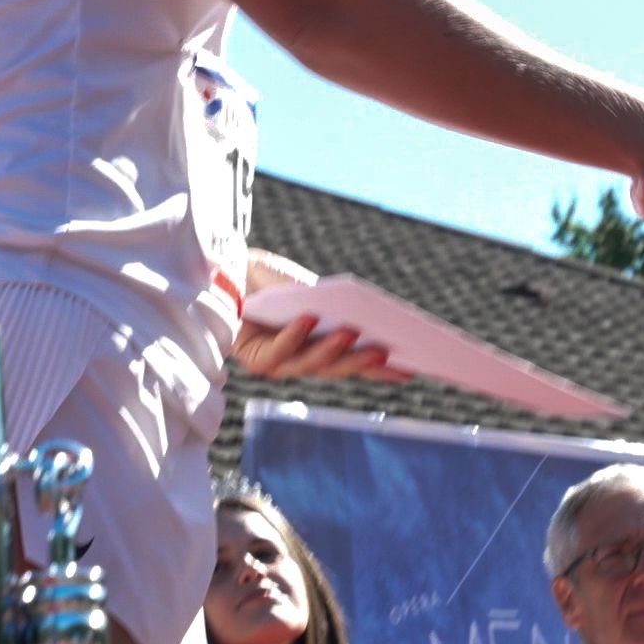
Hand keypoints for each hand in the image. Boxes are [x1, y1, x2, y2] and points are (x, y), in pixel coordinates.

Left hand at [231, 254, 412, 382]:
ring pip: (309, 363)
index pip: (356, 364)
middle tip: (387, 351)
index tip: (412, 368)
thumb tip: (373, 320)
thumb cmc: (276, 283)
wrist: (231, 272)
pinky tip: (308, 319)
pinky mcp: (255, 359)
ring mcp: (279, 364)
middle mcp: (302, 362)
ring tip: (351, 331)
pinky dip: (294, 334)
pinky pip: (278, 350)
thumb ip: (337, 311)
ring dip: (331, 348)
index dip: (383, 371)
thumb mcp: (315, 294)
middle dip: (361, 360)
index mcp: (321, 349)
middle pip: (336, 368)